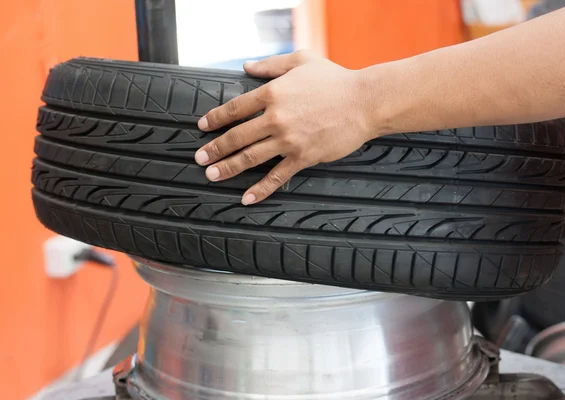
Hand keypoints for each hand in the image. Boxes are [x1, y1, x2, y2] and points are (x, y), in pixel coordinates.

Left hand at [194, 50, 376, 204]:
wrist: (365, 102)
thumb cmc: (335, 79)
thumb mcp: (301, 60)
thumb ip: (270, 65)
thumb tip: (246, 67)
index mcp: (273, 93)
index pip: (235, 108)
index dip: (215, 118)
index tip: (202, 126)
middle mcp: (276, 118)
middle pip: (236, 136)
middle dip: (214, 148)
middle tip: (199, 157)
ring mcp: (288, 140)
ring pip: (250, 158)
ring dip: (227, 168)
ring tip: (211, 175)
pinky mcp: (303, 157)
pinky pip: (277, 176)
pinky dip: (260, 189)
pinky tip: (246, 197)